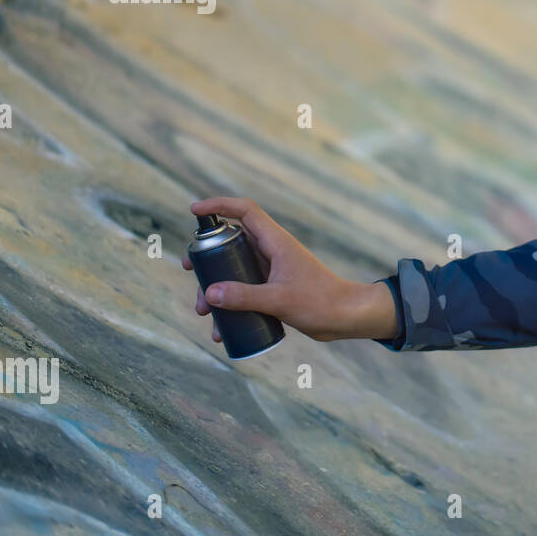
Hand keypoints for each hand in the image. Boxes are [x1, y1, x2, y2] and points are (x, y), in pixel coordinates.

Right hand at [181, 197, 398, 343]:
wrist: (346, 318)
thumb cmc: (320, 303)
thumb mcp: (279, 300)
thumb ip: (245, 297)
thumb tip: (210, 294)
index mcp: (276, 242)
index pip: (245, 211)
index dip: (219, 205)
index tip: (194, 210)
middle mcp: (272, 252)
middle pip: (231, 243)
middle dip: (207, 257)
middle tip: (189, 270)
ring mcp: (272, 271)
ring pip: (234, 271)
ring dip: (216, 288)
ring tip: (203, 312)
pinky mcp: (274, 289)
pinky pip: (245, 291)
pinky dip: (231, 305)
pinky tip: (222, 330)